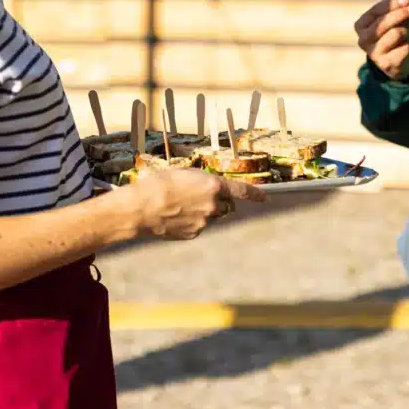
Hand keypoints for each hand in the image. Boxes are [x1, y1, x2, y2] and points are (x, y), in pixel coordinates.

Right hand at [131, 169, 268, 239]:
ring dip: (204, 212)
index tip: (266, 199)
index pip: (241, 190)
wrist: (142, 208)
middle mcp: (214, 204)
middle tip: (199, 198)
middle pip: (226, 205)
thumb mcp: (185, 174)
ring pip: (211, 217)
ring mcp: (205, 221)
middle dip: (218, 203)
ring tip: (180, 207)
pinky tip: (175, 217)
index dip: (256, 194)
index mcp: (213, 185)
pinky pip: (199, 227)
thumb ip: (203, 182)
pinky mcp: (195, 233)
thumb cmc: (160, 185)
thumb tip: (211, 189)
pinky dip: (191, 223)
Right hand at [354, 0, 408, 79]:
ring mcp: (373, 53)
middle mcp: (363, 40)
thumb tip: (406, 0)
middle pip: (384, 22)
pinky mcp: (386, 64)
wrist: (395, 62)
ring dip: (406, 30)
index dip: (392, 4)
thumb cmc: (392, 33)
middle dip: (401, 13)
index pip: (376, 10)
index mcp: (360, 25)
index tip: (406, 0)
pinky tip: (405, 47)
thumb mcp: (390, 19)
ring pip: (396, 33)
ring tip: (406, 33)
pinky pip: (405, 48)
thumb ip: (395, 8)